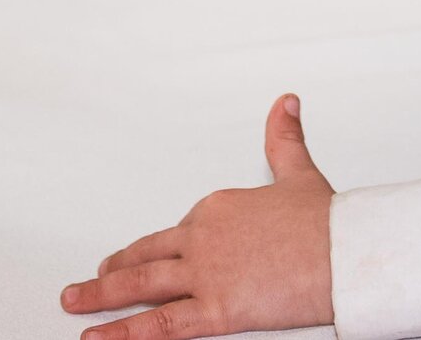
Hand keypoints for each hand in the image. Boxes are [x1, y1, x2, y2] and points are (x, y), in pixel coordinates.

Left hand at [63, 95, 335, 339]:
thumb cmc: (326, 221)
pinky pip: (160, 324)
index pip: (180, 231)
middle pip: (146, 256)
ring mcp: (205, 274)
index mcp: (218, 207)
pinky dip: (124, 333)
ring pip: (141, 285)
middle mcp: (203, 237)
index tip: (141, 256)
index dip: (156, 248)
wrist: (344, 250)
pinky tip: (99, 337)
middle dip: (112, 271)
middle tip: (87, 281)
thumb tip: (285, 104)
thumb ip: (284, 139)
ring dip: (102, 297)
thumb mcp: (300, 172)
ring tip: (76, 304)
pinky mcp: (215, 310)